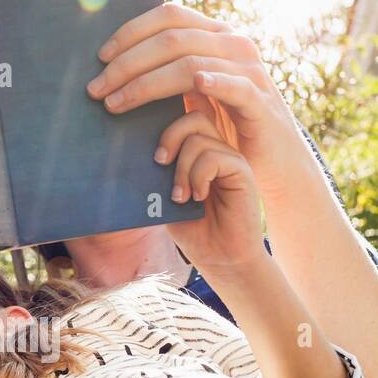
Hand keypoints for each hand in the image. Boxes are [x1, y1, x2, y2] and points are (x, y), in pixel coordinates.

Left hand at [86, 1, 311, 201]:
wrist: (273, 165)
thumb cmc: (227, 130)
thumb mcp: (194, 96)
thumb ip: (168, 75)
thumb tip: (115, 69)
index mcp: (216, 35)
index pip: (170, 16)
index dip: (132, 31)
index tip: (100, 57)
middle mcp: (234, 45)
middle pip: (172, 39)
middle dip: (127, 63)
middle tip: (96, 88)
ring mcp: (250, 71)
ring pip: (190, 63)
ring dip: (146, 83)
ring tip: (115, 103)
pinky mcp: (261, 102)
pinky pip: (235, 86)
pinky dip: (213, 82)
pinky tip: (194, 85)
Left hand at [159, 115, 265, 273]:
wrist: (221, 259)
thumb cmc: (194, 230)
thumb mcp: (166, 197)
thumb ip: (159, 172)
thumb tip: (135, 149)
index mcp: (197, 153)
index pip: (181, 120)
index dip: (162, 126)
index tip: (148, 153)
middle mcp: (216, 150)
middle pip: (193, 118)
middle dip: (169, 136)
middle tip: (160, 163)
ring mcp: (230, 158)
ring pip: (199, 137)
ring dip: (182, 167)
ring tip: (181, 197)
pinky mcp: (241, 170)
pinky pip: (214, 157)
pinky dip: (198, 176)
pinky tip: (199, 197)